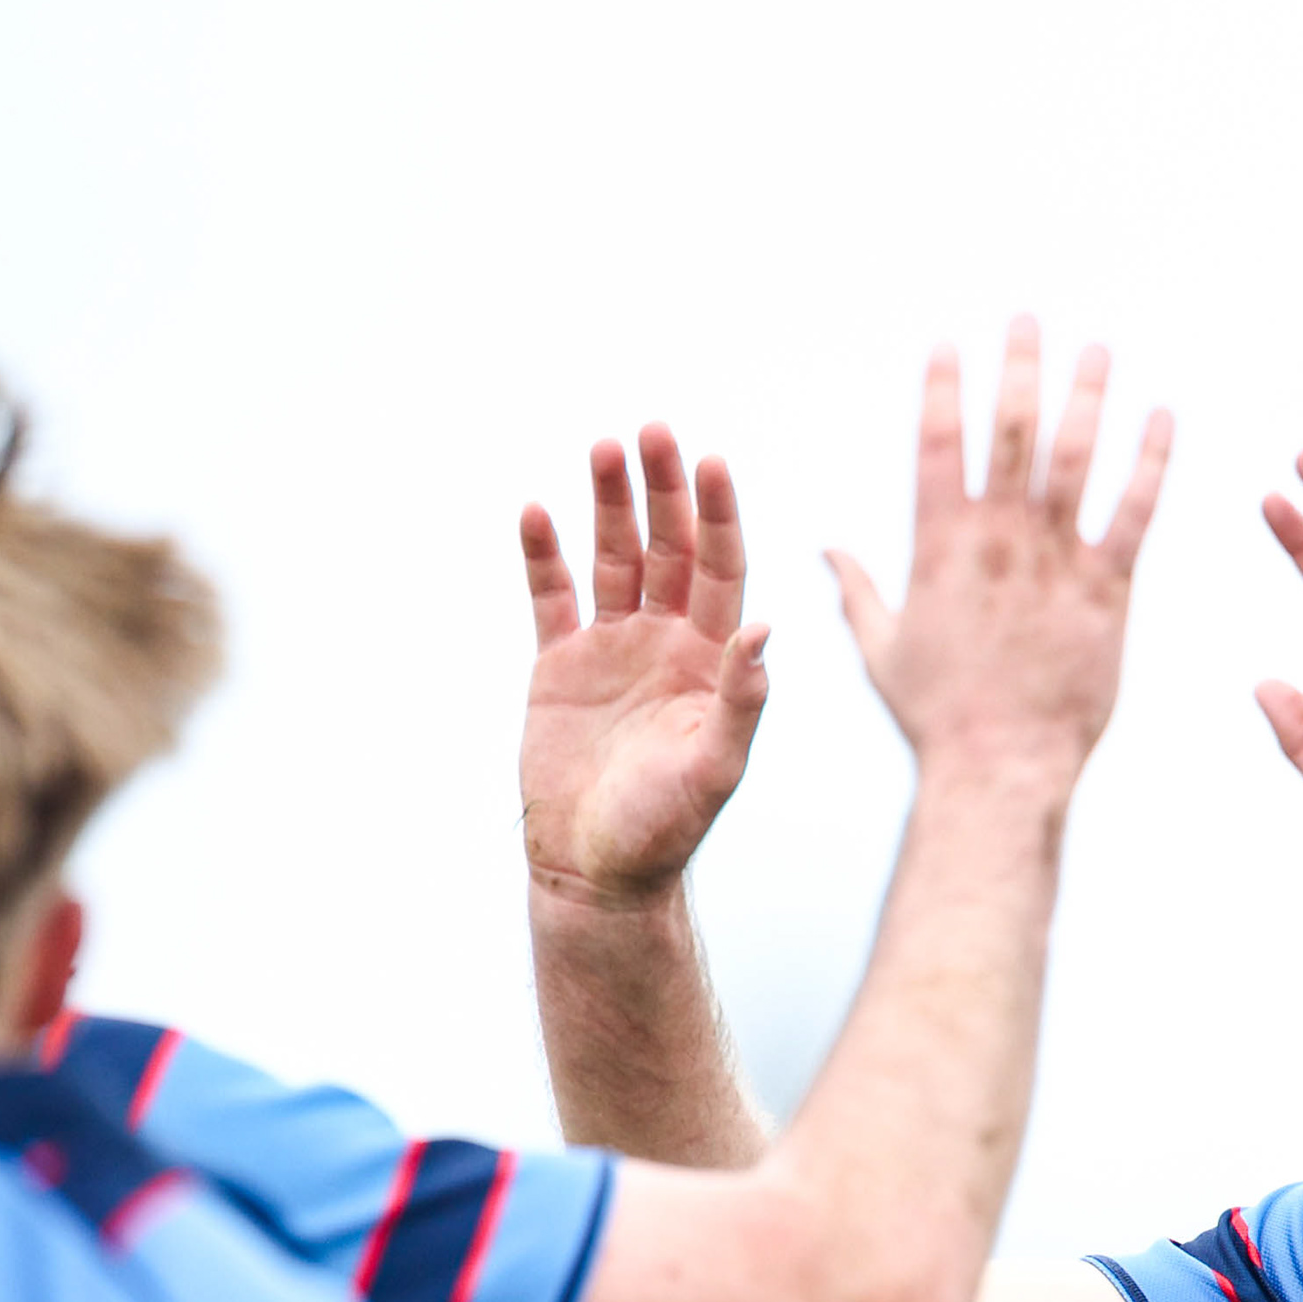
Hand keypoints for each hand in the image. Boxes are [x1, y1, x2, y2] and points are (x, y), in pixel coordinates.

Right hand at [520, 428, 773, 906]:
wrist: (596, 871)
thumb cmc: (666, 830)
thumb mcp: (714, 768)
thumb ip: (740, 701)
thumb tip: (764, 631)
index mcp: (712, 659)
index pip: (721, 569)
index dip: (717, 515)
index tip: (712, 461)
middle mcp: (666, 641)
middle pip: (669, 547)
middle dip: (662, 489)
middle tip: (653, 430)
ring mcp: (612, 648)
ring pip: (613, 558)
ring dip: (608, 504)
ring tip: (603, 446)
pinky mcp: (559, 665)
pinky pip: (552, 596)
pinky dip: (543, 554)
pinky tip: (538, 510)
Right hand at [828, 318, 1169, 786]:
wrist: (1000, 768)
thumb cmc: (935, 717)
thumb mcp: (881, 649)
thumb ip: (857, 590)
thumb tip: (824, 549)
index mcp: (938, 548)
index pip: (938, 446)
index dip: (943, 390)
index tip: (949, 345)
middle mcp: (998, 541)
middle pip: (1011, 433)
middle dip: (1018, 369)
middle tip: (1027, 317)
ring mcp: (1055, 562)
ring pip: (1075, 459)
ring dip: (1088, 396)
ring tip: (1097, 348)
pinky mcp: (1106, 592)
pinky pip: (1134, 513)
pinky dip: (1150, 461)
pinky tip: (1163, 417)